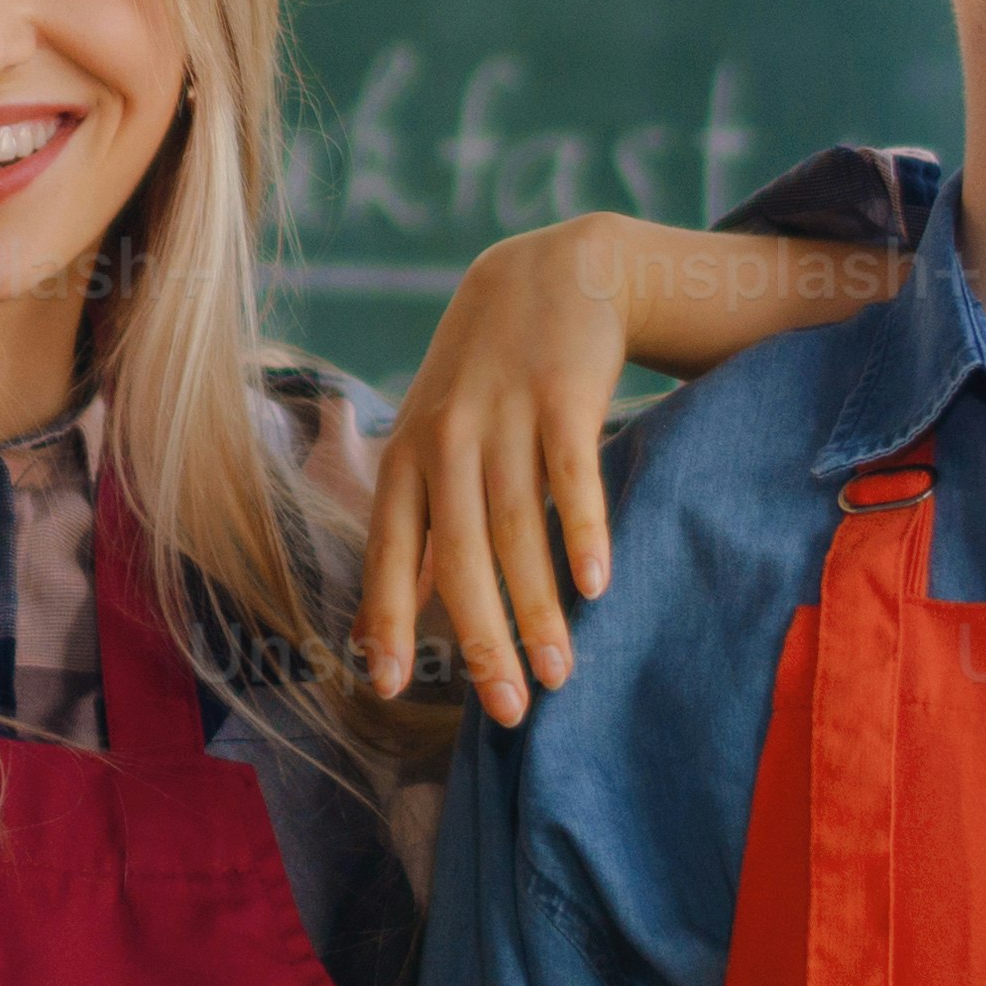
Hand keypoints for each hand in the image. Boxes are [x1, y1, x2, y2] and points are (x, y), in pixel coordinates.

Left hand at [370, 228, 642, 722]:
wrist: (545, 274)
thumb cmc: (481, 381)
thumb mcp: (433, 440)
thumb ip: (419, 528)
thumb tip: (395, 620)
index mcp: (406, 458)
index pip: (388, 550)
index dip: (386, 618)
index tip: (392, 689)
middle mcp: (446, 439)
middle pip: (459, 556)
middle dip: (482, 640)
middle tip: (507, 711)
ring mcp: (504, 415)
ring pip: (516, 528)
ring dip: (539, 607)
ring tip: (559, 673)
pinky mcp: (563, 395)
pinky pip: (572, 474)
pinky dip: (584, 530)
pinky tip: (600, 585)